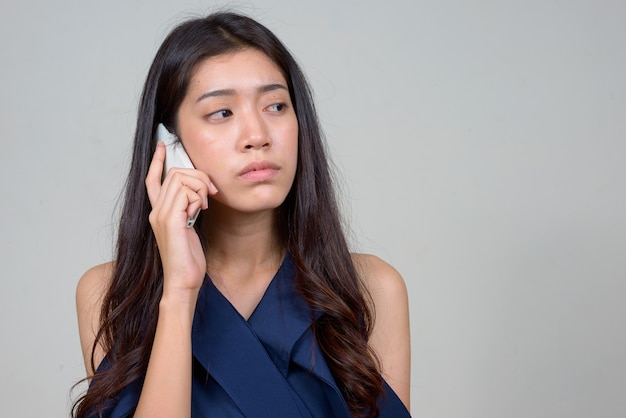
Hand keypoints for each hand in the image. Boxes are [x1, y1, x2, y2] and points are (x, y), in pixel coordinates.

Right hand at [145, 142, 217, 301]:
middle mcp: (156, 211)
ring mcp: (161, 215)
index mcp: (158, 212)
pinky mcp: (170, 221)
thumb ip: (188, 210)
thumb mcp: (189, 229)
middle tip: (211, 193)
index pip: (152, 179)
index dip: (156, 161)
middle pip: (174, 173)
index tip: (162, 146)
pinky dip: (197, 197)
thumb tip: (200, 194)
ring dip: (200, 187)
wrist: (183, 281)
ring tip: (205, 204)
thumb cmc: (188, 259)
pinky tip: (199, 211)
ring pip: (181, 179)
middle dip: (197, 176)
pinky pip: (184, 193)